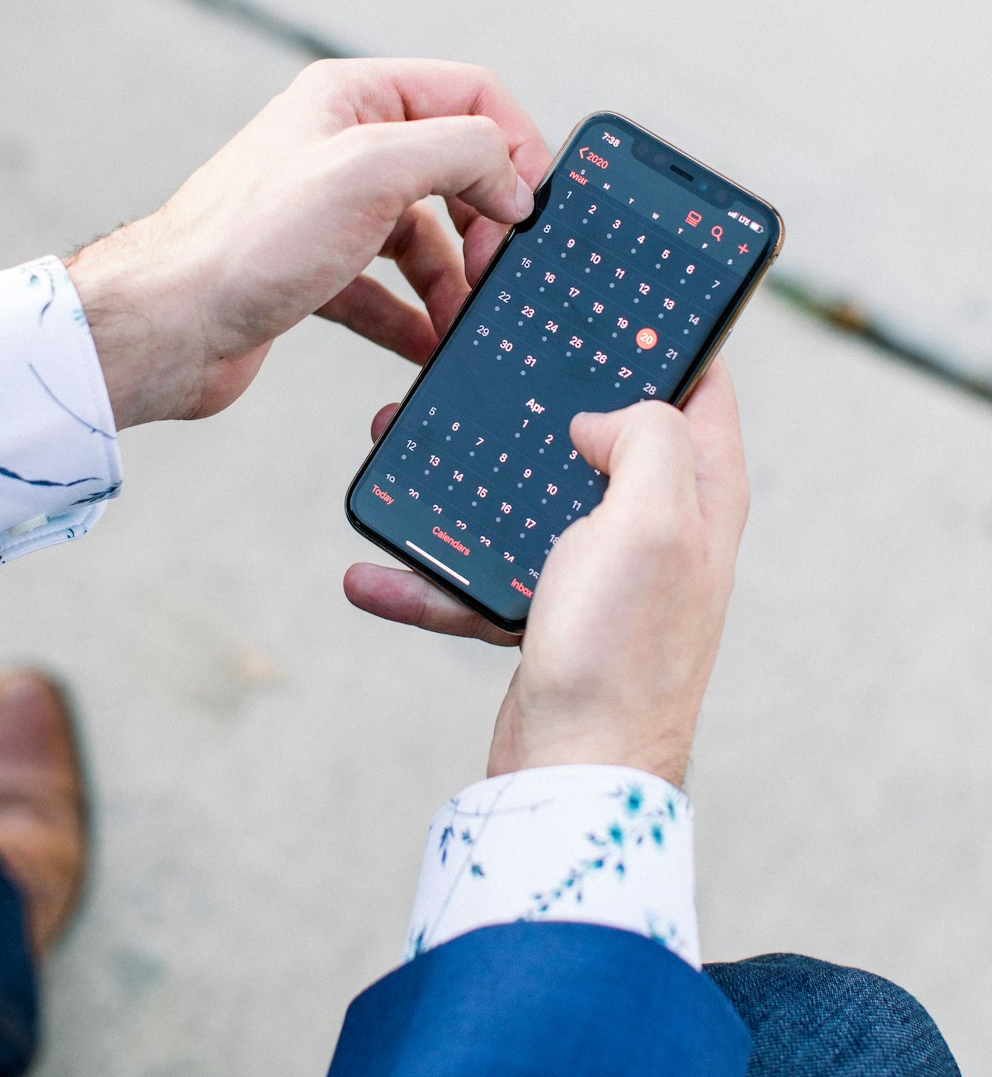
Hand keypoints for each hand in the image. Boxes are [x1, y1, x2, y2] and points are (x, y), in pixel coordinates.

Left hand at [66, 60, 551, 427]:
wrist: (169, 325)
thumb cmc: (249, 241)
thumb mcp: (372, 170)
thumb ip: (461, 152)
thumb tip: (515, 180)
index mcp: (353, 97)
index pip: (470, 93)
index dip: (514, 144)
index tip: (528, 208)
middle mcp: (342, 146)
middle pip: (453, 170)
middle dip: (484, 224)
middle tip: (493, 271)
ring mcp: (329, 211)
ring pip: (423, 238)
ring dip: (452, 281)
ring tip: (461, 322)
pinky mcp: (315, 270)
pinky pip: (387, 291)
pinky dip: (414, 318)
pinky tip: (428, 346)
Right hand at [347, 361, 748, 784]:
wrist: (577, 775)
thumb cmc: (623, 650)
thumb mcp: (651, 518)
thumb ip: (646, 438)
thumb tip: (599, 418)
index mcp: (702, 493)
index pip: (704, 385)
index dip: (668, 335)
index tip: (611, 301)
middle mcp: (660, 527)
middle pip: (605, 434)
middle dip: (543, 399)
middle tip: (485, 363)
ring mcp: (604, 573)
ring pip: (529, 499)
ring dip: (466, 481)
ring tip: (396, 448)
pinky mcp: (553, 615)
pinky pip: (484, 577)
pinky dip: (432, 578)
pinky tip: (372, 575)